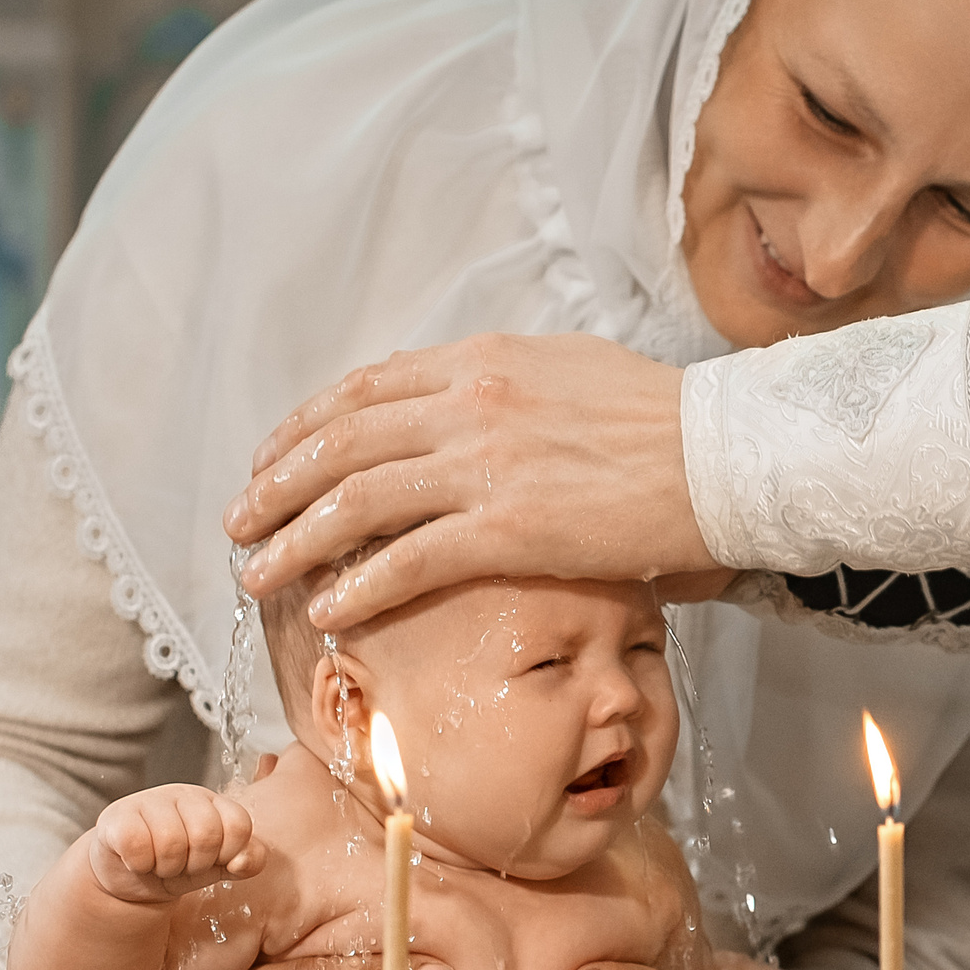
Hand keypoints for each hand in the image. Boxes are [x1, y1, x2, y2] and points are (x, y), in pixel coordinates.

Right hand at [87, 783, 266, 902]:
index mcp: (213, 803)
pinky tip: (137, 860)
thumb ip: (248, 860)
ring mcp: (148, 801)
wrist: (131, 877)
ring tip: (160, 864)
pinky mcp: (117, 817)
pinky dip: (140, 864)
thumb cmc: (180, 866)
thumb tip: (240, 861)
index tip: (214, 861)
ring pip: (171, 842)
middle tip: (183, 865)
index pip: (239, 824)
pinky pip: (137, 845)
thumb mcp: (220, 866)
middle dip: (196, 863)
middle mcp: (183, 794)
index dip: (229, 854)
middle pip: (207, 834)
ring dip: (167, 867)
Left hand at [225, 333, 707, 628]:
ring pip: (357, 500)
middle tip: (239, 521)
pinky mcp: (510, 526)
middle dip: (276, 484)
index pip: (363, 389)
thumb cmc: (667, 421)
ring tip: (257, 573)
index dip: (303, 428)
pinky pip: (408, 558)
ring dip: (295, 539)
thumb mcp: (572, 371)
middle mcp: (469, 400)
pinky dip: (357, 584)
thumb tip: (467, 401)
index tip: (271, 458)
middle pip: (340, 442)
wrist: (730, 455)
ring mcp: (485, 464)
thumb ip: (506, 384)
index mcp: (481, 360)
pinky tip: (327, 609)